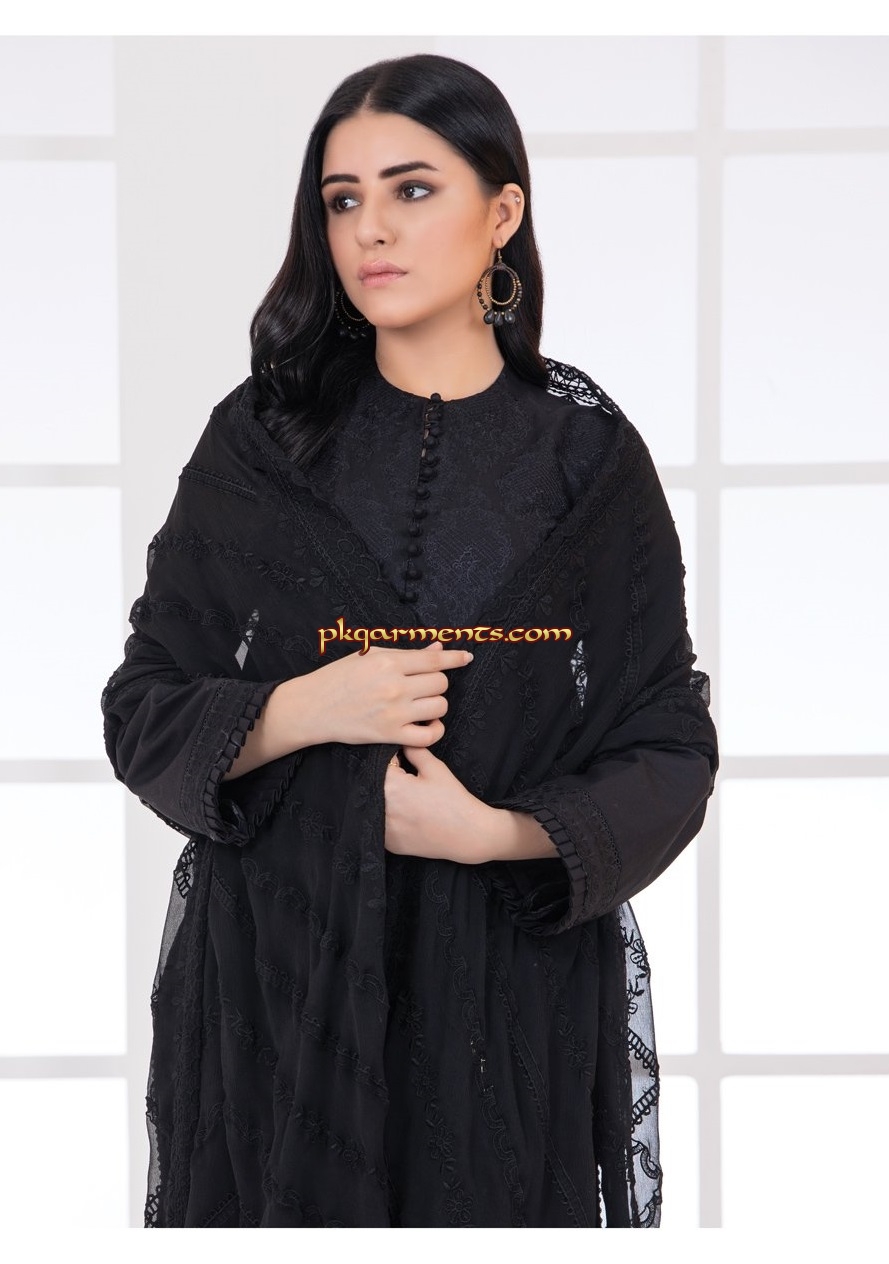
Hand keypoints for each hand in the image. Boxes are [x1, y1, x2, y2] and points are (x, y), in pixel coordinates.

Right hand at [309, 640, 473, 747]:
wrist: (313, 707)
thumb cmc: (339, 677)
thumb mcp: (371, 657)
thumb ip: (407, 653)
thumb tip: (438, 647)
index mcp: (389, 662)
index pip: (434, 659)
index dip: (455, 657)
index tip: (466, 657)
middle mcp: (395, 687)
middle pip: (441, 684)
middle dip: (438, 683)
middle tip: (424, 685)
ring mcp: (394, 713)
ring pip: (439, 707)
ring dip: (435, 705)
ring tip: (422, 705)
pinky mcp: (390, 735)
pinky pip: (429, 736)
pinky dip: (434, 731)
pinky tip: (426, 724)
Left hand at [383, 744, 495, 863]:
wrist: (468, 835)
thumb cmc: (453, 800)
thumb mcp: (435, 768)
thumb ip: (414, 751)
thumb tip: (401, 743)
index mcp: (392, 786)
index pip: (380, 765)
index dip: (392, 762)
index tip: (403, 763)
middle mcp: (383, 809)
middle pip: (374, 787)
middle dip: (387, 781)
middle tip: (408, 783)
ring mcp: (385, 829)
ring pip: (375, 807)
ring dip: (384, 801)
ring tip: (409, 800)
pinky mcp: (390, 844)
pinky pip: (382, 826)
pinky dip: (389, 819)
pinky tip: (407, 816)